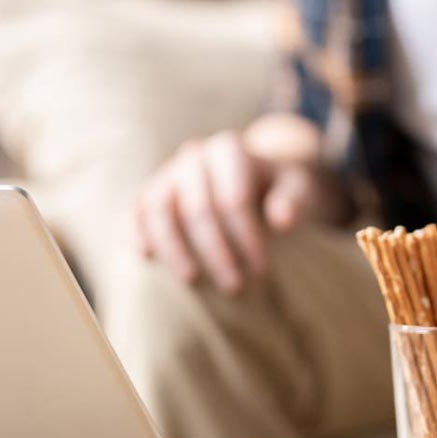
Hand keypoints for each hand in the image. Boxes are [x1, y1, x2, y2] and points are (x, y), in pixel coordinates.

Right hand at [134, 114, 340, 292]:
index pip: (234, 198)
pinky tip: (146, 258)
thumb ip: (294, 200)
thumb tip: (283, 220)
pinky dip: (138, 232)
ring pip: (160, 209)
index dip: (247, 237)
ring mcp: (169, 173)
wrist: (258, 181)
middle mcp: (195, 156)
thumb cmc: (281, 189)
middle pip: (198, 208)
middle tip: (234, 287)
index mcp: (230, 150)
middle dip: (216, 251)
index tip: (261, 270)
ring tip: (192, 281)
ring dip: (174, 248)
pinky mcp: (152, 191)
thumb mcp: (299, 189)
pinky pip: (138, 210)